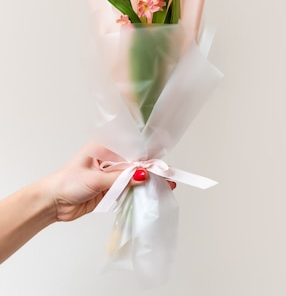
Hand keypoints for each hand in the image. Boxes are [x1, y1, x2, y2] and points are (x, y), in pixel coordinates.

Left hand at [41, 143, 174, 221]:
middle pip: (136, 162)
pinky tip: (152, 192)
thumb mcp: (95, 179)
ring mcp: (111, 174)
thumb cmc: (66, 183)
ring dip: (148, 181)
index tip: (160, 160)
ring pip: (134, 176)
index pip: (131, 147)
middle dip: (151, 169)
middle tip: (167, 175)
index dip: (146, 154)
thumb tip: (144, 175)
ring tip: (166, 185)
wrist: (52, 204)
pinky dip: (140, 191)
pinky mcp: (111, 189)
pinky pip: (129, 189)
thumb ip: (121, 178)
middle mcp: (110, 159)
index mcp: (104, 148)